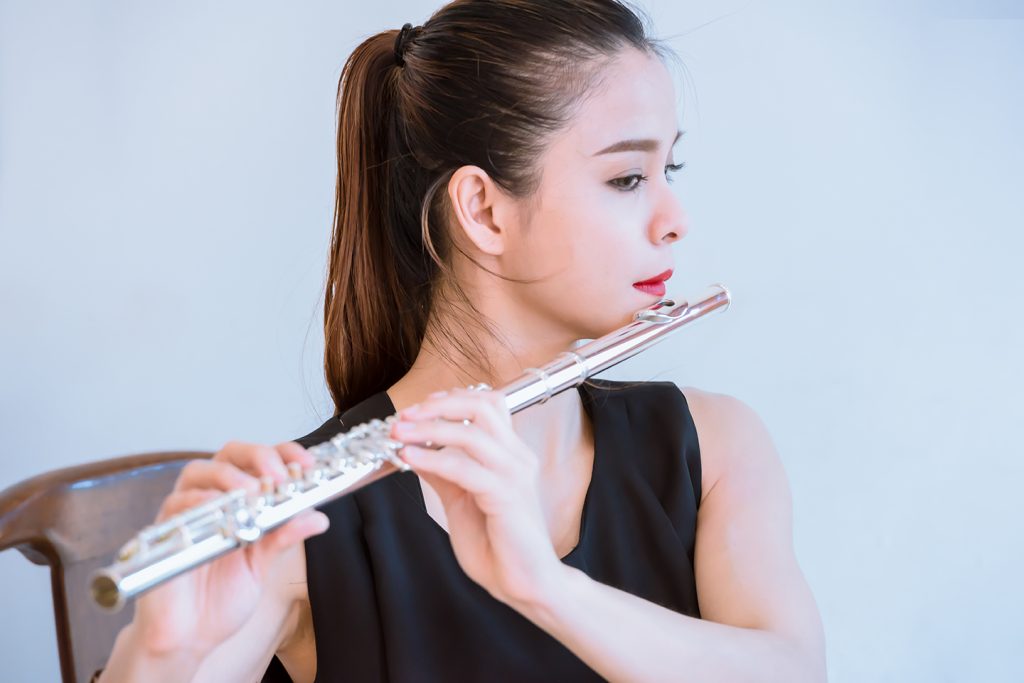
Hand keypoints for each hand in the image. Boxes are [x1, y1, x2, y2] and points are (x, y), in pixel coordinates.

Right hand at [131, 441, 329, 659]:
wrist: (188, 638)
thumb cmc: (221, 598)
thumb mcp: (261, 565)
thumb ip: (284, 537)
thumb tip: (319, 517)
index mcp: (238, 501)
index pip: (259, 461)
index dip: (283, 453)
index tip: (306, 463)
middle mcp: (212, 499)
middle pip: (229, 455)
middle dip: (257, 456)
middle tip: (278, 476)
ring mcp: (186, 513)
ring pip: (199, 471)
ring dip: (229, 475)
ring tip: (252, 491)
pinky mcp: (163, 532)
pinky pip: (176, 505)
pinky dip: (199, 502)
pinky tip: (219, 510)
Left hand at [390, 387, 566, 608]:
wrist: (526, 585)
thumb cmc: (499, 547)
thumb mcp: (461, 501)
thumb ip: (443, 474)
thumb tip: (415, 449)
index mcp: (511, 455)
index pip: (488, 405)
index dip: (452, 398)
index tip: (419, 406)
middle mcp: (517, 458)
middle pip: (483, 407)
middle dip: (439, 405)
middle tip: (405, 415)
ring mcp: (515, 475)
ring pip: (472, 433)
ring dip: (429, 428)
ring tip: (399, 434)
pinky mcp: (507, 497)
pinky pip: (464, 468)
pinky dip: (432, 459)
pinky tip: (410, 459)